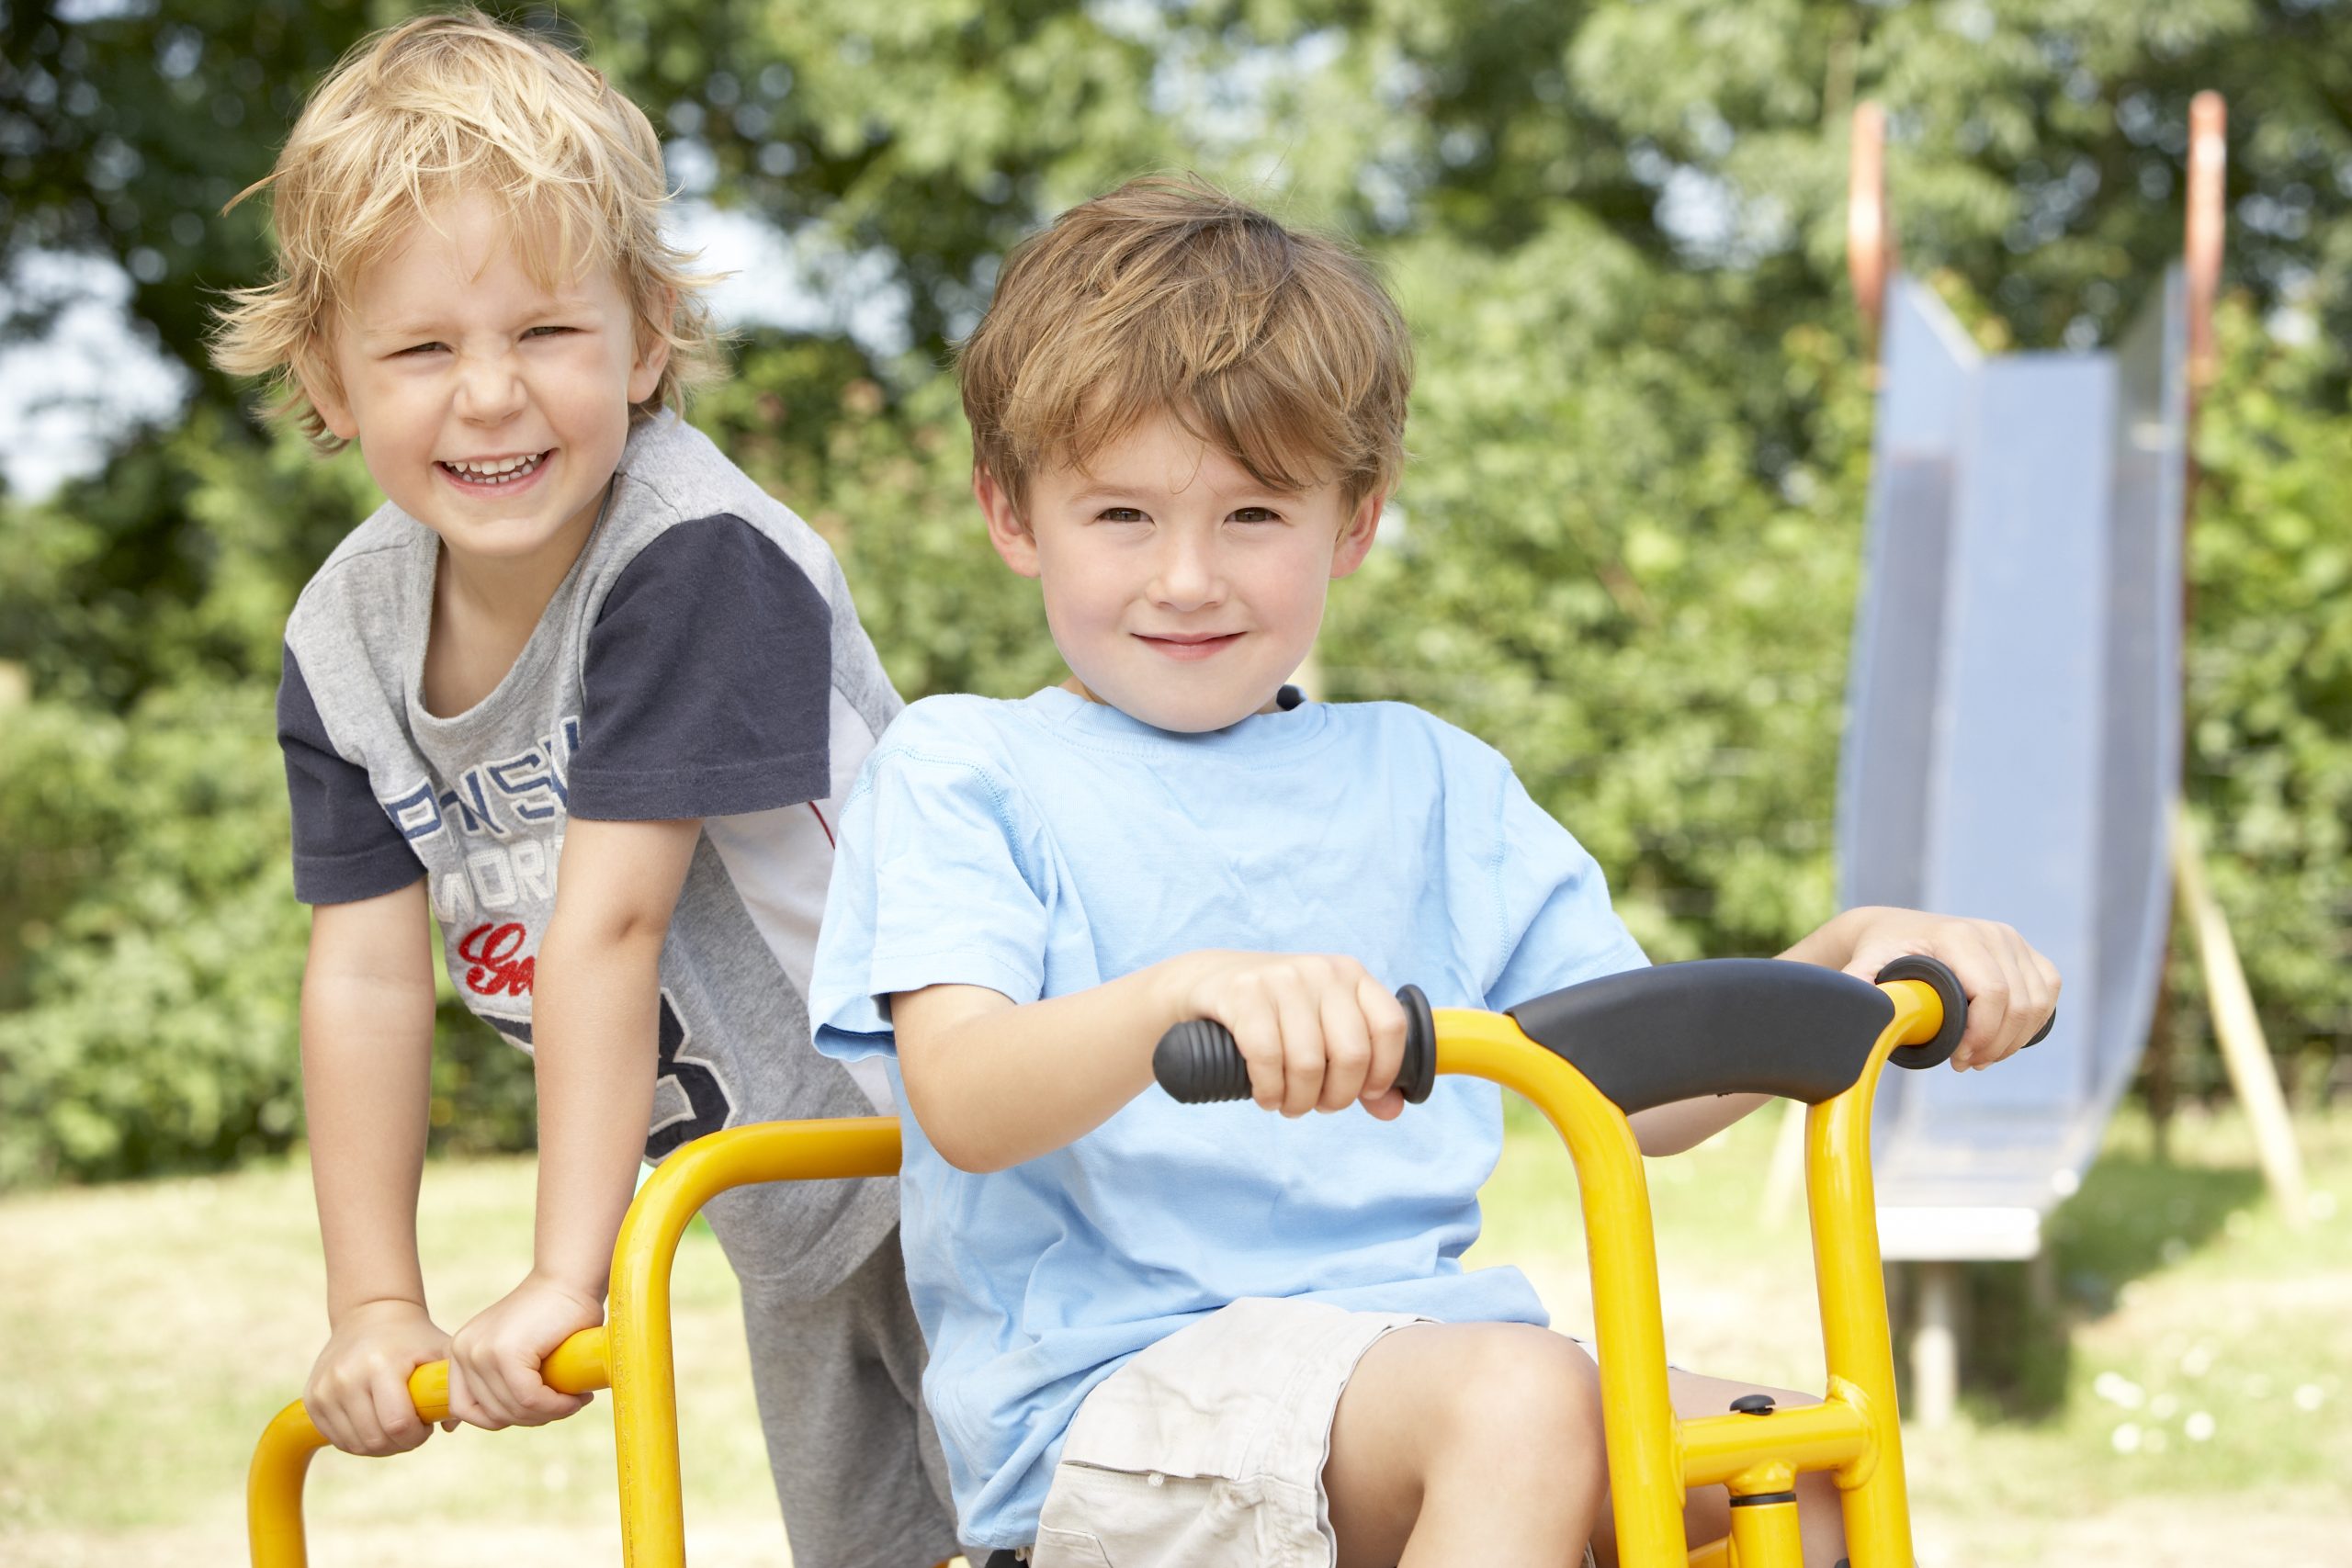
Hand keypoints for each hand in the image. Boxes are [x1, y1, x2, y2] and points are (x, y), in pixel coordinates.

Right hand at [303, 1298, 452, 1455]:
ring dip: (378, 1445)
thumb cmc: (413, 1337)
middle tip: (411, 1430)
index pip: (397, 1424)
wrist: (370, 1314)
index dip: (416, 1436)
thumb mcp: (440, 1350)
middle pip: (375, 1440)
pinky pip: (336, 1438)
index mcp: (380, 1365)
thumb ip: (452, 1386)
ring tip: (393, 1425)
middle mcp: (346, 1377)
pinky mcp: (312, 1398)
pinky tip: (373, 1423)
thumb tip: (450, 1426)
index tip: (425, 1427)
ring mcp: (324, 1388)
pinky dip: (357, 1440)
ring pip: (354, 1445)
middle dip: (400, 1444)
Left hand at [445, 1272, 601, 1430]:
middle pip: (492, 1414)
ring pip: (512, 1410)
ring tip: (573, 1401)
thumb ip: (504, 1376)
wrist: (571, 1278)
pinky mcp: (506, 1352)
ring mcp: (481, 1351)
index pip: (465, 1407)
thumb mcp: (516, 1347)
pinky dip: (555, 1406)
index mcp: (461, 1351)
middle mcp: (463, 1351)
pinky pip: (529, 1399)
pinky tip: (573, 1399)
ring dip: (548, 1414)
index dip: (502, 1418)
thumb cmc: (555, 1313)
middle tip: (565, 1406)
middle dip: (532, 1419)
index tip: (535, 1412)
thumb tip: (513, 1417)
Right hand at [1161, 951, 1408, 1119]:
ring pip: (1308, 1063)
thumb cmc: (1275, 1015)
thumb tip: (1391, 1111)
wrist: (1206, 983)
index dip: (1385, 1071)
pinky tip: (1266, 1097)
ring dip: (1299, 1101)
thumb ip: (1362, 1069)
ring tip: (1288, 1105)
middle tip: (1317, 1106)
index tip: (1365, 1094)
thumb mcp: (1322, 1029)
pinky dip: (1269, 1091)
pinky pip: (1266, 1057)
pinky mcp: (1243, 992)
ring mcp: (1282, 978)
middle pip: (1351, 1053)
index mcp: (1351, 974)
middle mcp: (1322, 971)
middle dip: (1337, 1097)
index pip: (1390, 1026)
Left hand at [1833, 908, 2061, 1070]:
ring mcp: (2013, 939)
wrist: (1892, 930)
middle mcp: (1992, 932)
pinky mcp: (2026, 951)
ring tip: (1980, 1056)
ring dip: (2015, 1039)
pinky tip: (2007, 1039)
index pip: (1993, 993)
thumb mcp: (1863, 967)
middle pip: (2019, 1004)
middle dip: (1996, 1044)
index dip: (1983, 1035)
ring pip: (2038, 1002)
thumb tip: (1850, 1009)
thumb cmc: (1879, 953)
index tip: (1958, 1059)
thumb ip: (1855, 986)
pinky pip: (2048, 990)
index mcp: (1958, 936)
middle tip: (1965, 1064)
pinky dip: (2033, 1022)